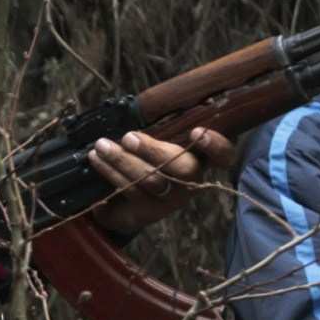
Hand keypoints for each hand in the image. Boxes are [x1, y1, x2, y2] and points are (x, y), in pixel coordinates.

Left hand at [87, 127, 235, 237]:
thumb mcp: (158, 141)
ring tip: (101, 146)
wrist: (126, 203)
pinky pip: (129, 192)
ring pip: (150, 181)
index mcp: (200, 160)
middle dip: (153, 151)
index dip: (216, 146)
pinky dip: (110, 175)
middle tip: (128, 137)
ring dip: (122, 161)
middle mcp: (190, 182)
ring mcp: (170, 201)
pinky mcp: (147, 214)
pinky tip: (97, 163)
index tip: (197, 132)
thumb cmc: (148, 159)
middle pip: (182, 169)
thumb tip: (147, 105)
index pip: (223, 156)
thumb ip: (161, 127)